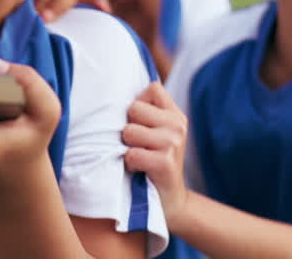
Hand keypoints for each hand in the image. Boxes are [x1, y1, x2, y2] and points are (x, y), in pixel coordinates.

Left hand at [123, 82, 188, 215]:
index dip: (139, 104)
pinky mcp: (166, 163)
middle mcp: (178, 126)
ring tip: (139, 157)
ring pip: (130, 131)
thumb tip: (113, 89)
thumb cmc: (154, 162)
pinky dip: (130, 164)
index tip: (141, 124)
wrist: (170, 202)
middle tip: (139, 145)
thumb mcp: (157, 133)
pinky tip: (139, 170)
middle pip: (135, 108)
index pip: (152, 88)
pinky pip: (131, 154)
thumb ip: (146, 112)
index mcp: (176, 115)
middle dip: (129, 127)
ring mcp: (173, 143)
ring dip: (128, 147)